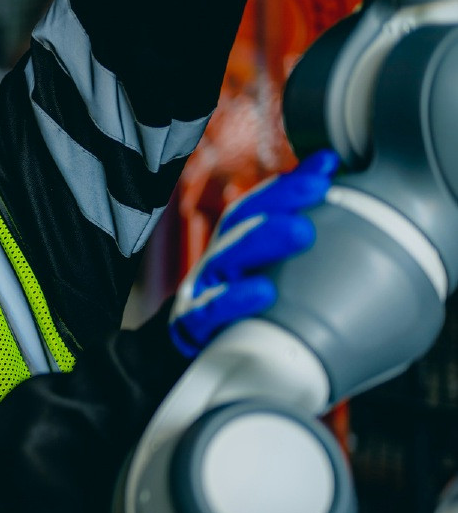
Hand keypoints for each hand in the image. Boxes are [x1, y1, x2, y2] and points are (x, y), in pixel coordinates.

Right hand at [169, 150, 338, 356]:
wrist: (186, 347)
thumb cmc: (232, 301)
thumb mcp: (259, 264)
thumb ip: (291, 216)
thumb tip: (326, 165)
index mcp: (232, 245)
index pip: (255, 207)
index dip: (285, 187)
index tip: (322, 172)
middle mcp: (216, 261)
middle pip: (239, 226)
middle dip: (277, 204)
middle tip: (316, 191)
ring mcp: (202, 290)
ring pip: (225, 259)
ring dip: (261, 240)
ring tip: (301, 230)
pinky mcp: (193, 325)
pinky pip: (210, 310)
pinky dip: (233, 300)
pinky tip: (262, 293)